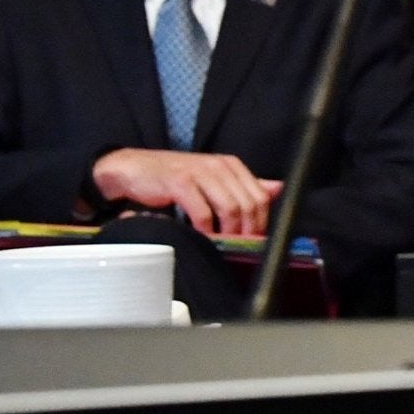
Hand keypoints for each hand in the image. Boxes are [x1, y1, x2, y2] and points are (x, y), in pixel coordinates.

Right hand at [91, 149, 282, 235]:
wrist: (135, 169)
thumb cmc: (176, 178)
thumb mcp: (213, 179)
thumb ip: (243, 185)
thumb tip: (278, 189)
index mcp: (232, 165)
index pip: (260, 196)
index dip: (261, 222)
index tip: (255, 241)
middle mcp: (220, 166)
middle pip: (248, 204)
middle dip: (247, 231)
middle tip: (239, 248)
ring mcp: (201, 173)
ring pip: (230, 209)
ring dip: (229, 233)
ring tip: (223, 246)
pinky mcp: (181, 183)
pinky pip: (202, 213)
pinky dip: (206, 231)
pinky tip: (203, 239)